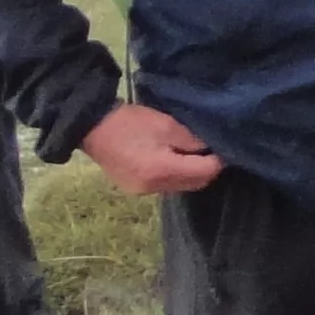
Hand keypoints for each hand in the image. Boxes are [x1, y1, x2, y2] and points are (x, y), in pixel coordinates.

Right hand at [87, 102, 222, 195]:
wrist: (90, 127)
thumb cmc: (130, 122)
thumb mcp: (166, 125)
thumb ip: (192, 140)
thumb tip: (212, 149)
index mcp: (162, 171)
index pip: (204, 172)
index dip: (218, 160)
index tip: (225, 146)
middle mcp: (153, 188)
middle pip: (194, 184)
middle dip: (207, 168)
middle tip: (212, 149)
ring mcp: (142, 191)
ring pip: (180, 186)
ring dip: (191, 172)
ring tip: (194, 152)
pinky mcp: (134, 188)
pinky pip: (165, 185)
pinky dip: (175, 174)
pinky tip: (175, 159)